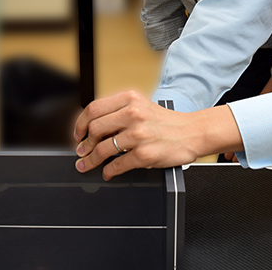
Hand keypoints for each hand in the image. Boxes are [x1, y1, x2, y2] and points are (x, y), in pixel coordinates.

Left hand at [72, 91, 243, 179]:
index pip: (93, 109)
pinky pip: (118, 164)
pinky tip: (108, 172)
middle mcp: (133, 114)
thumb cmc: (167, 122)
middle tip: (81, 152)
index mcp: (130, 99)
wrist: (193, 132)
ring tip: (87, 165)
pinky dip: (109, 171)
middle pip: (95, 129)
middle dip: (84, 144)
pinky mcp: (145, 154)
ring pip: (103, 149)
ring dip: (91, 160)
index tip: (78, 134)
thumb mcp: (142, 106)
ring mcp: (139, 135)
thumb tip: (92, 127)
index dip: (80, 124)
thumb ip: (118, 112)